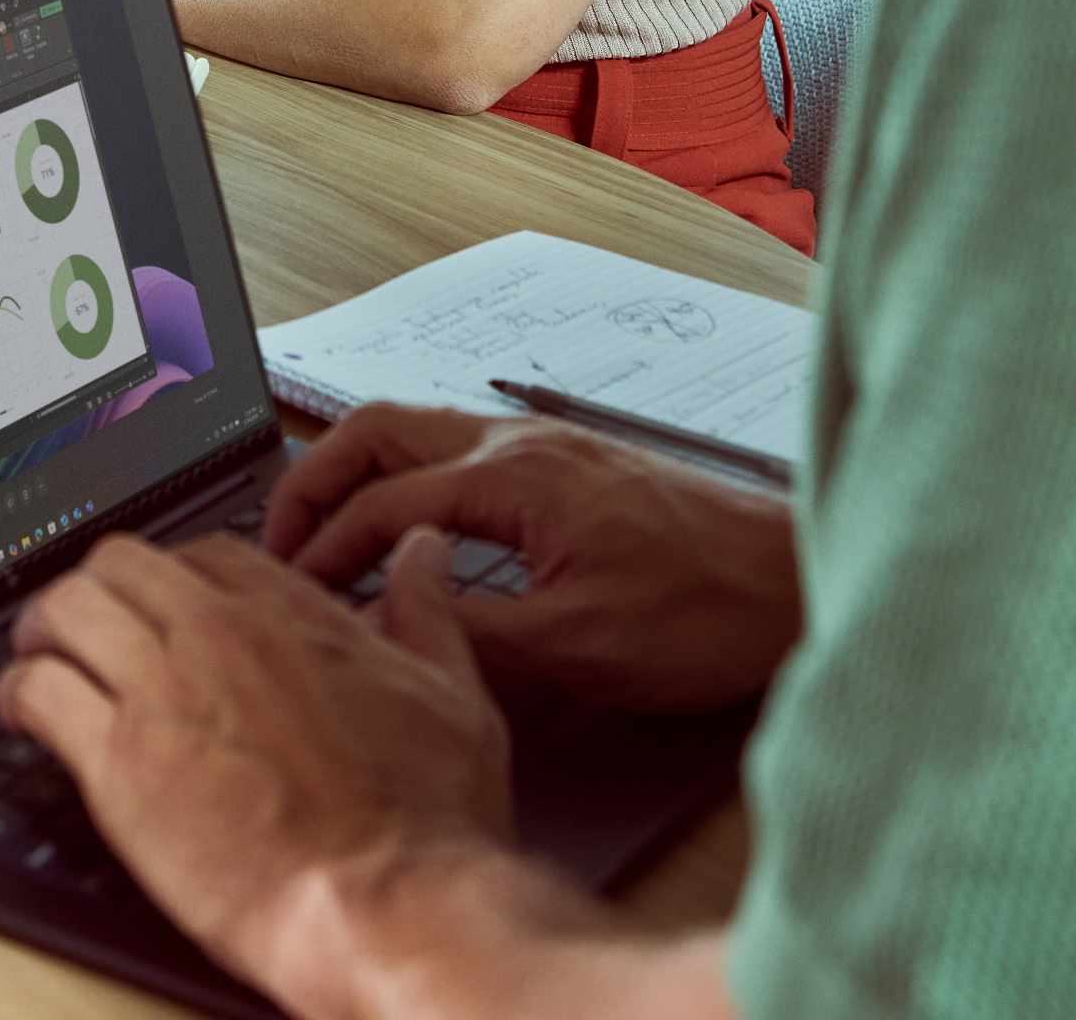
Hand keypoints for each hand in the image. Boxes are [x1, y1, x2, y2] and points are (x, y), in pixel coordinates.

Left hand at [1, 533, 517, 1011]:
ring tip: (40, 654)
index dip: (178, 576)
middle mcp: (219, 634)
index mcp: (293, 615)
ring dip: (45, 627)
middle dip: (100, 587)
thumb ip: (426, 612)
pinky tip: (24, 711)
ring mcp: (161, 690)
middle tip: (88, 622)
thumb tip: (422, 553)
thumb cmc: (427, 821)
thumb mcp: (454, 695)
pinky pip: (39, 689)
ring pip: (67, 610)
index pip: (208, 553)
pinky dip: (20, 692)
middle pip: (122, 564)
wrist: (388, 904)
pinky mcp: (117, 761)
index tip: (167, 607)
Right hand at [265, 406, 802, 714]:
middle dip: (312, 479)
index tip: (287, 596)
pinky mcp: (570, 461)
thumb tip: (378, 627)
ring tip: (324, 532)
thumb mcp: (576, 646)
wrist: (800, 580)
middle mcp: (518, 440)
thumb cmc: (705, 613)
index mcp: (509, 477)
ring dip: (358, 472)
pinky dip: (405, 479)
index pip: (379, 506)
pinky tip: (408, 531)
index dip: (320, 553)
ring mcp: (546, 443)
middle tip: (275, 538)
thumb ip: (465, 631)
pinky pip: (455, 449)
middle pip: (376, 430)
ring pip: (415, 430)